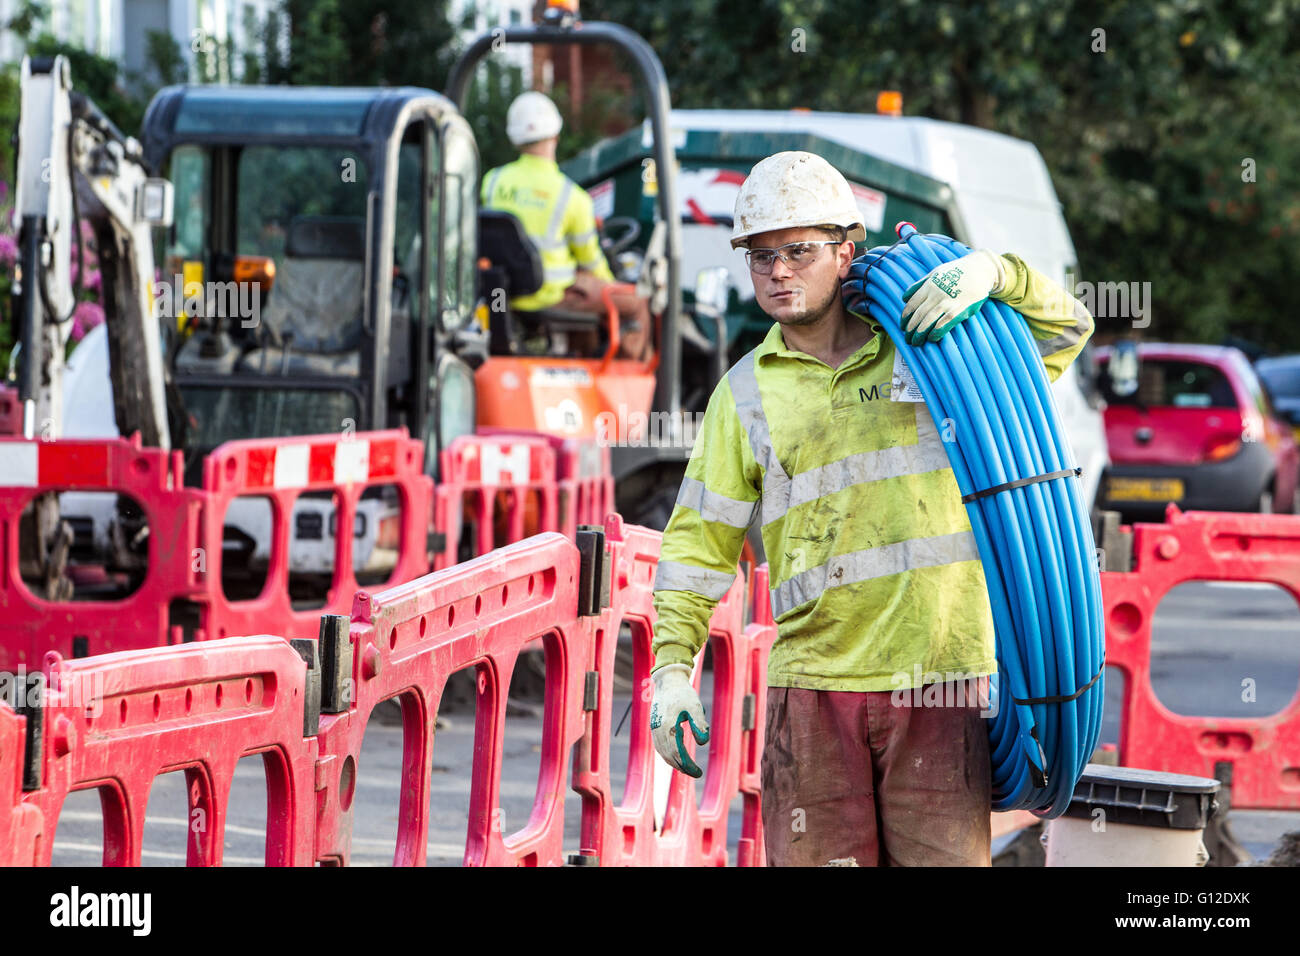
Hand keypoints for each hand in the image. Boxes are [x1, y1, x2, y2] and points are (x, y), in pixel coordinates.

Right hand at [650, 663, 709, 777]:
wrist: (668, 681)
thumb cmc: (683, 693)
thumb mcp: (695, 705)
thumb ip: (699, 723)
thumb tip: (702, 743)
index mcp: (668, 725)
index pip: (677, 751)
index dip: (687, 764)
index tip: (698, 772)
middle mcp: (658, 729)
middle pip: (668, 755)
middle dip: (682, 767)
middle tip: (696, 773)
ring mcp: (654, 728)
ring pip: (662, 752)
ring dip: (674, 763)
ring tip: (686, 769)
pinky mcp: (655, 726)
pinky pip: (659, 746)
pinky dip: (668, 755)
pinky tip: (676, 758)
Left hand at [901, 249, 1005, 344]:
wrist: (980, 269)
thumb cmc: (956, 272)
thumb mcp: (935, 273)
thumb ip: (919, 285)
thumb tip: (904, 298)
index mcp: (929, 285)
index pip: (912, 304)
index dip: (905, 318)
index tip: (902, 327)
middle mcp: (937, 293)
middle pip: (919, 314)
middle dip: (911, 329)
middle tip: (907, 339)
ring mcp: (949, 301)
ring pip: (929, 320)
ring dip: (920, 333)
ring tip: (916, 342)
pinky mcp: (961, 308)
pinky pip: (945, 322)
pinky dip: (937, 332)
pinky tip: (932, 338)